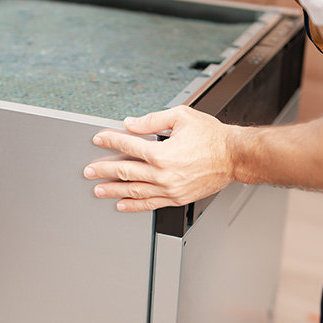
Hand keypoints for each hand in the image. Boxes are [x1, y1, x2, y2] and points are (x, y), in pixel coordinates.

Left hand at [84, 106, 237, 211]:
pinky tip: (122, 205)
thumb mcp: (181, 117)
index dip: (110, 141)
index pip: (128, 145)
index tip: (99, 139)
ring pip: (134, 191)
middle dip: (103, 170)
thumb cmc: (212, 137)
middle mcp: (163, 173)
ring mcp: (169, 188)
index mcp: (162, 152)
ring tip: (98, 190)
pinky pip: (150, 204)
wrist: (234, 157)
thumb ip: (153, 120)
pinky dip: (134, 205)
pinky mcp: (177, 197)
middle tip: (89, 170)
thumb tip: (132, 123)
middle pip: (125, 171)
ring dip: (114, 190)